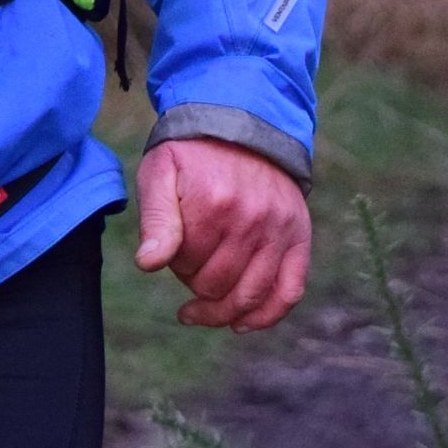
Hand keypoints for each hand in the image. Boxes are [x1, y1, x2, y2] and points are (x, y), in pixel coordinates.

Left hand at [133, 136, 310, 330]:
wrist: (242, 123)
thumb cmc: (192, 154)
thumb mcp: (161, 172)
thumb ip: (156, 219)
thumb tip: (148, 264)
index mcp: (214, 203)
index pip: (186, 265)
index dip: (172, 262)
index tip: (170, 247)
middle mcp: (252, 219)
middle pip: (217, 285)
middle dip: (195, 283)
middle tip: (188, 263)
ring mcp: (280, 230)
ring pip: (250, 295)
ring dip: (222, 308)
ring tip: (202, 308)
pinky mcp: (299, 236)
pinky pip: (289, 291)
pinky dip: (265, 315)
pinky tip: (241, 323)